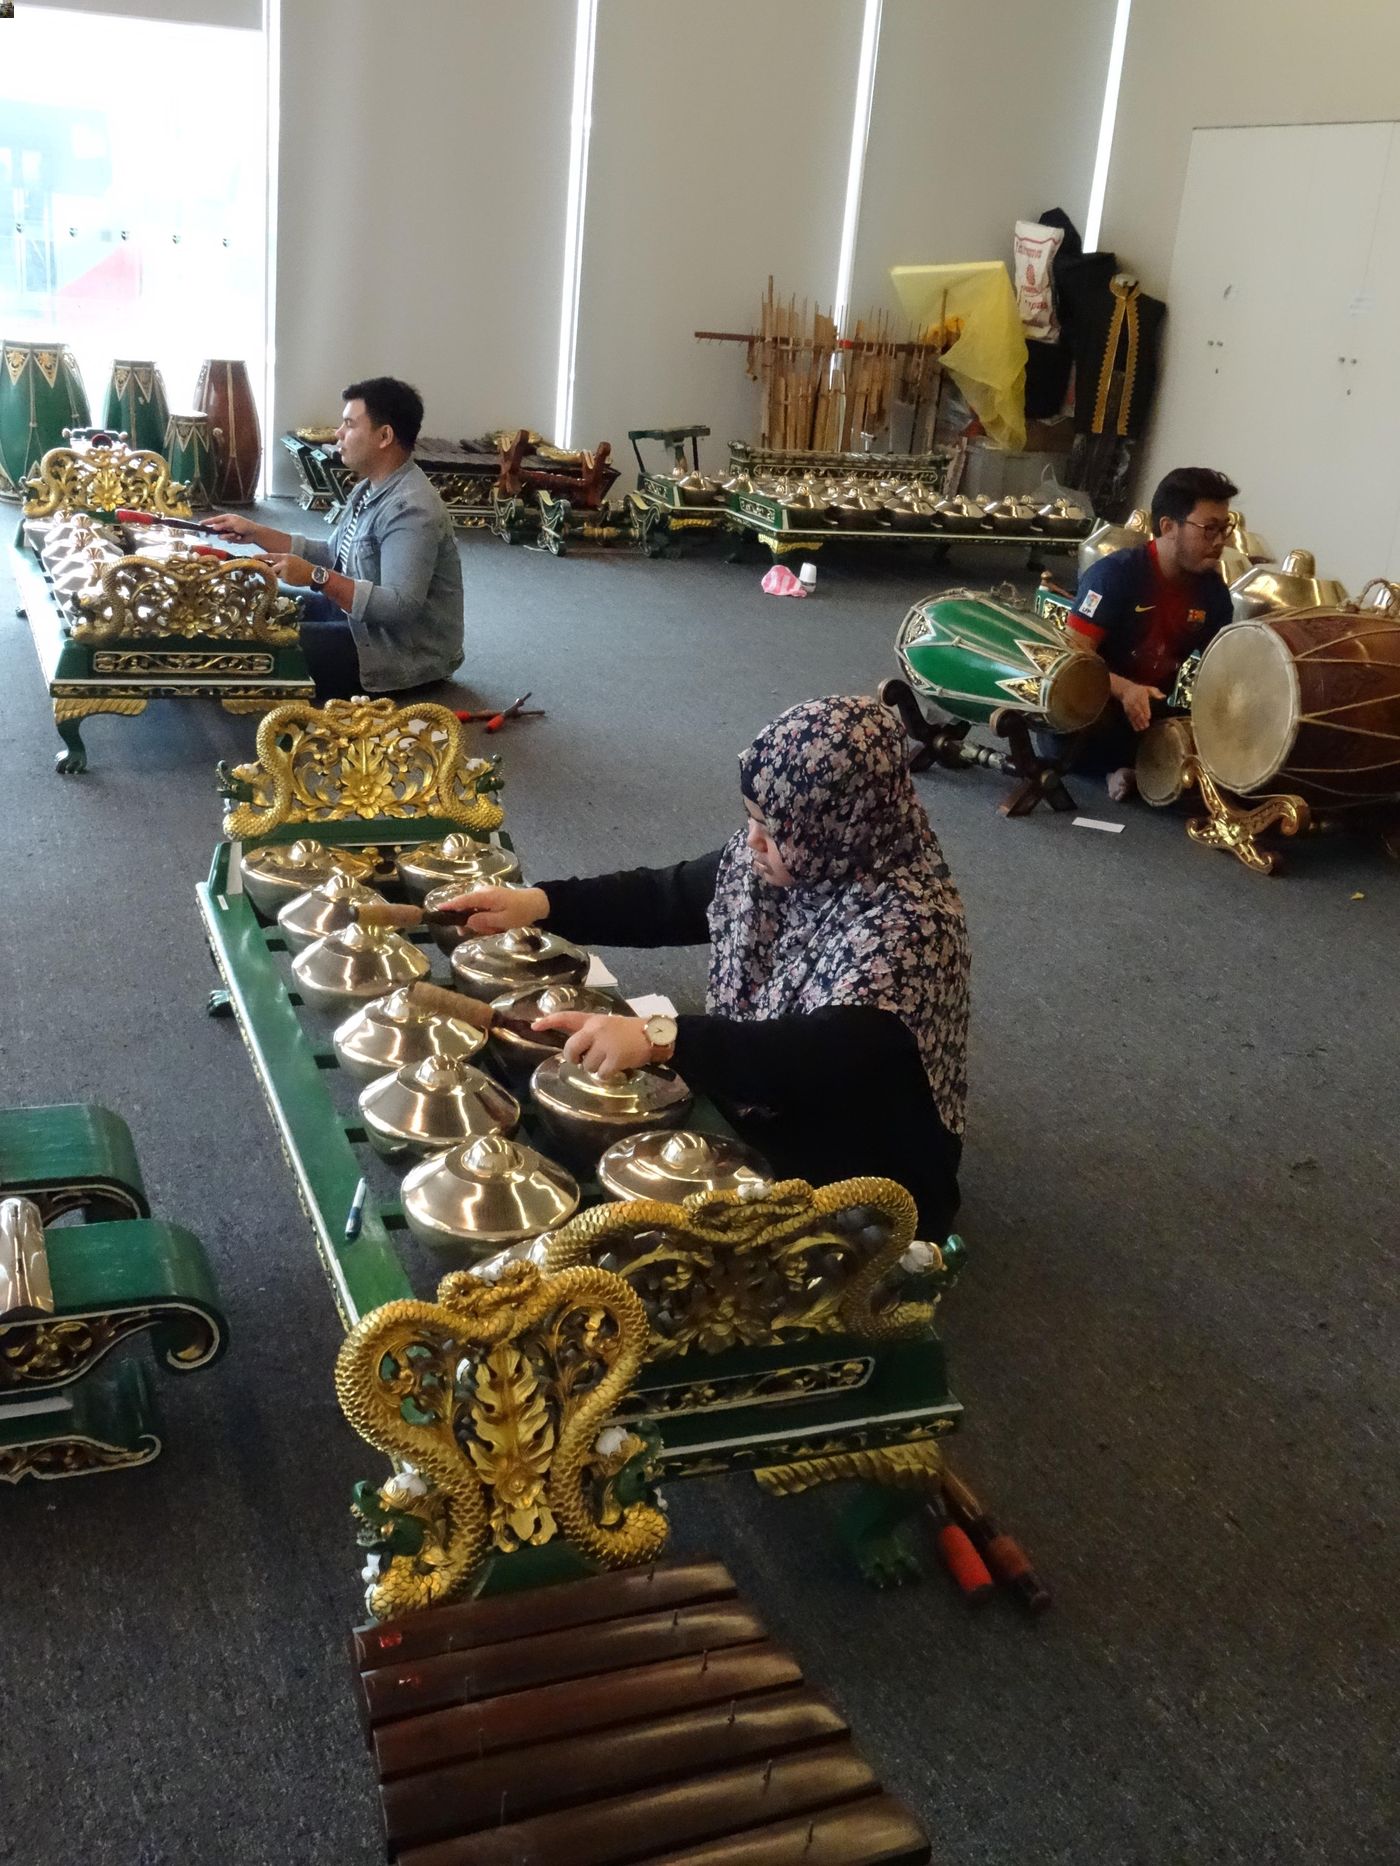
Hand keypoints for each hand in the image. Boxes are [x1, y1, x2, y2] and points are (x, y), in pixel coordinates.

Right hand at [203, 512, 255, 538]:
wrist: (254, 534)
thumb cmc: (245, 525)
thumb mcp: (233, 523)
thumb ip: (223, 525)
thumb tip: (214, 527)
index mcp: (226, 518)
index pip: (214, 520)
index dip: (207, 522)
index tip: (200, 523)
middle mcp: (226, 525)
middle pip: (215, 529)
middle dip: (215, 531)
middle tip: (208, 533)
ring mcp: (228, 532)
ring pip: (221, 536)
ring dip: (228, 536)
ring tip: (236, 534)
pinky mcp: (231, 538)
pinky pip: (227, 540)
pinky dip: (232, 539)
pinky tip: (239, 537)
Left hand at [262, 553, 314, 586]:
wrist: (313, 574)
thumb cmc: (303, 567)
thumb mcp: (292, 559)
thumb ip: (282, 561)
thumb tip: (271, 565)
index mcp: (285, 556)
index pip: (270, 556)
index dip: (260, 557)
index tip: (252, 557)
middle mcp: (284, 563)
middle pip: (270, 567)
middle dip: (271, 570)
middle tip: (270, 571)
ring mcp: (285, 571)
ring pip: (277, 575)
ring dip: (281, 575)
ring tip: (292, 574)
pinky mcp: (287, 579)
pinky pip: (282, 580)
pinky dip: (287, 580)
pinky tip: (294, 578)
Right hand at [432, 885, 547, 933]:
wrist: (537, 903)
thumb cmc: (521, 911)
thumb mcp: (503, 920)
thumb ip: (483, 921)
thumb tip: (466, 922)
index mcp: (485, 896)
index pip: (462, 901)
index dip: (449, 906)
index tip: (437, 910)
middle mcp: (483, 893)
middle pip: (466, 909)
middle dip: (472, 923)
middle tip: (488, 931)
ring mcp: (486, 896)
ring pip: (474, 913)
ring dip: (482, 924)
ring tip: (497, 928)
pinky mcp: (490, 900)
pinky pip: (481, 912)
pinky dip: (486, 921)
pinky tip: (497, 926)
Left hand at [532, 1011, 654, 1078]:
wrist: (654, 1034)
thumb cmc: (630, 1031)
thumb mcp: (607, 1025)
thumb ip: (590, 1033)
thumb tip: (573, 1051)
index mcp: (593, 1020)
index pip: (566, 1017)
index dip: (548, 1021)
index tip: (534, 1026)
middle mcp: (596, 1030)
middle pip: (570, 1049)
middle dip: (575, 1058)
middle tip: (584, 1060)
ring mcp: (605, 1044)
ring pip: (586, 1065)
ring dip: (596, 1067)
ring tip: (610, 1060)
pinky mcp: (615, 1058)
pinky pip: (600, 1074)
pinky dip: (607, 1075)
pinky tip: (617, 1067)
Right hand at [1115, 678, 1164, 732]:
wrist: (1126, 690)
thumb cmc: (1140, 690)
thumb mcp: (1148, 689)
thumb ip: (1156, 693)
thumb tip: (1164, 697)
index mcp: (1141, 696)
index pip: (1143, 704)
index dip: (1145, 711)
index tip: (1148, 717)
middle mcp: (1134, 702)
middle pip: (1138, 711)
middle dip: (1142, 719)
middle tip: (1146, 725)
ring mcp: (1130, 707)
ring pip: (1134, 716)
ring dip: (1137, 723)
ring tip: (1142, 728)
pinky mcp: (1127, 711)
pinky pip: (1130, 718)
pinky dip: (1133, 724)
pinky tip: (1137, 729)